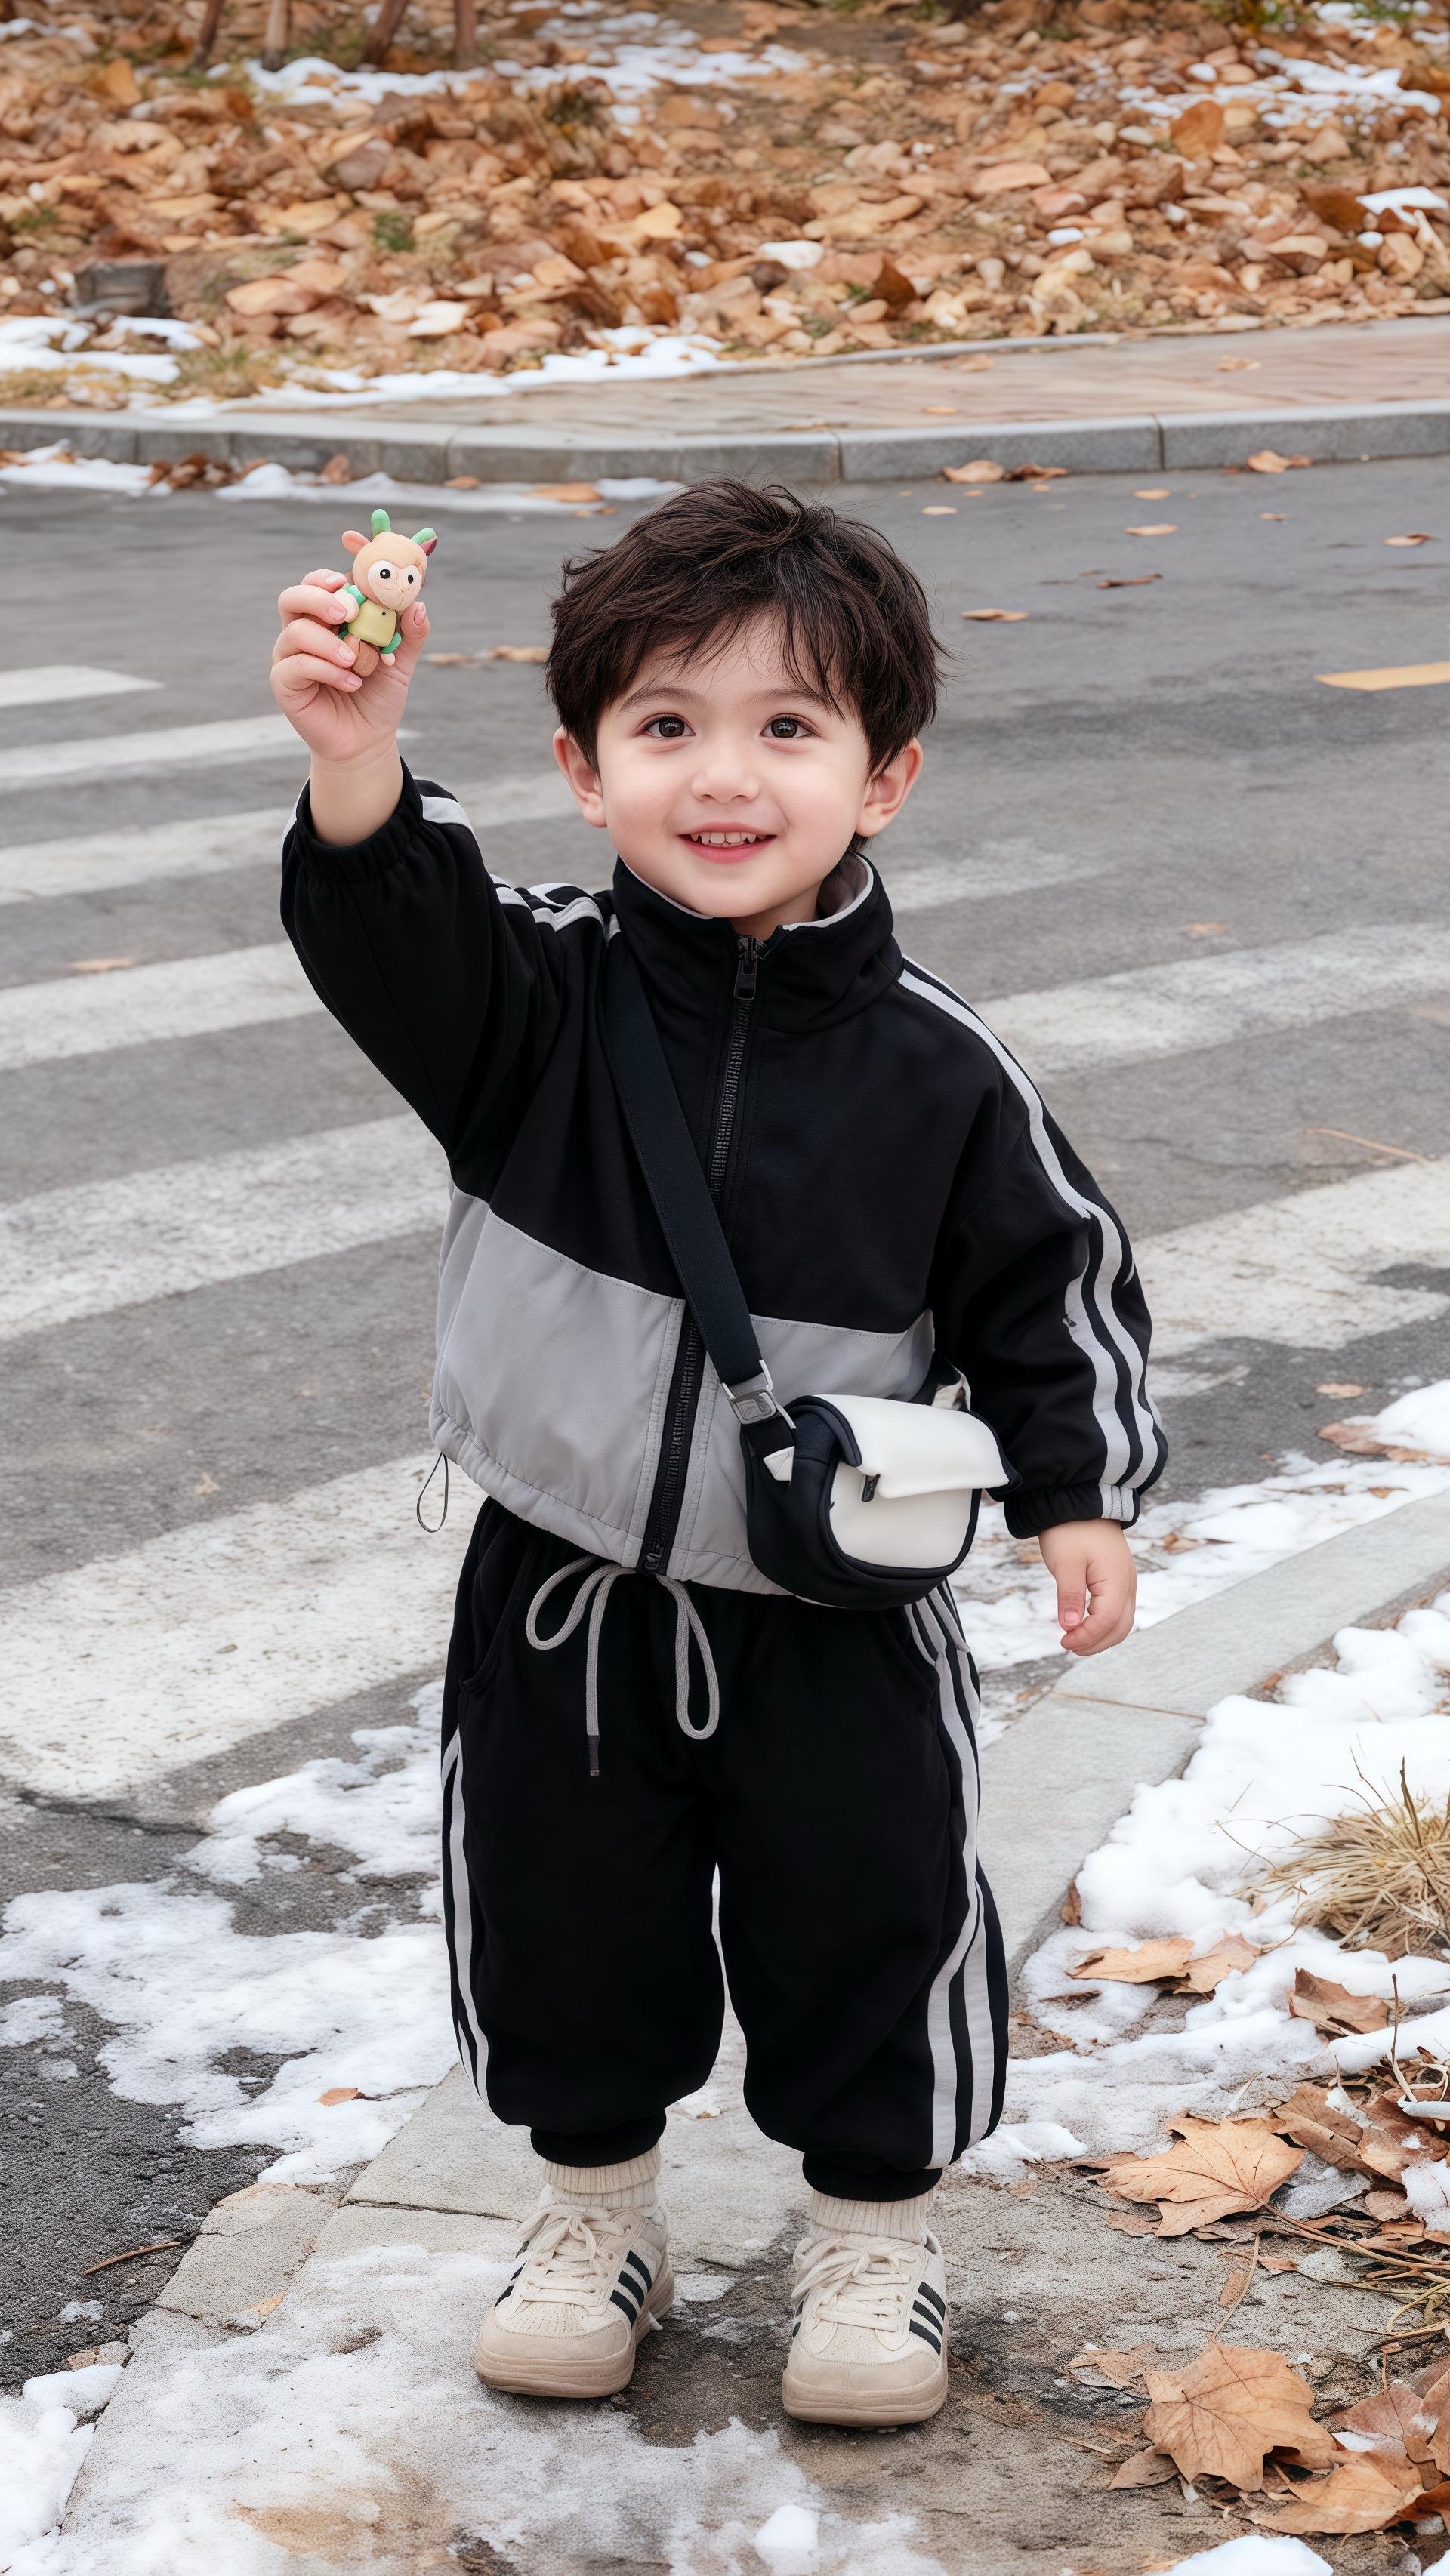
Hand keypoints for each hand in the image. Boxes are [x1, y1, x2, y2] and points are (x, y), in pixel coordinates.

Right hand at [271, 566, 429, 842]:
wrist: (366, 740)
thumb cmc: (377, 695)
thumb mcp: (401, 662)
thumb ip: (410, 633)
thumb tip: (418, 605)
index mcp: (329, 618)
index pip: (322, 582)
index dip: (331, 571)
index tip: (348, 563)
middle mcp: (305, 630)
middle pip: (294, 596)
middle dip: (318, 596)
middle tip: (344, 611)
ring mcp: (290, 655)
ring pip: (296, 630)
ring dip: (328, 642)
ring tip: (355, 660)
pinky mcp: (284, 682)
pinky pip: (296, 665)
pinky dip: (326, 670)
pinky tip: (351, 683)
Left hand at [1037, 1519, 1135, 1656]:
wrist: (1080, 1501)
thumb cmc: (1070, 1530)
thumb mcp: (1065, 1563)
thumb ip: (1070, 1596)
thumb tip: (1071, 1628)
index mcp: (1117, 1581)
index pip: (1106, 1623)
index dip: (1086, 1637)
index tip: (1063, 1641)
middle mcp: (1128, 1584)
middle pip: (1120, 1628)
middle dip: (1096, 1642)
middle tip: (1069, 1646)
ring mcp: (1126, 1582)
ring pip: (1121, 1621)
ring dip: (1101, 1635)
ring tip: (1076, 1640)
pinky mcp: (1119, 1579)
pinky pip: (1118, 1609)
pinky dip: (1104, 1623)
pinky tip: (1084, 1623)